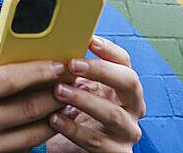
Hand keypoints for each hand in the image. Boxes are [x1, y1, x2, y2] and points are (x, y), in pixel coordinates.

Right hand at [0, 49, 64, 152]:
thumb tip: (3, 54)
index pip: (6, 79)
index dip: (36, 71)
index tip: (57, 64)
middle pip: (25, 107)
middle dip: (55, 92)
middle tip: (72, 81)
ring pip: (32, 132)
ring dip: (56, 114)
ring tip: (69, 99)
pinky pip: (24, 148)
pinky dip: (43, 133)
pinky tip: (52, 120)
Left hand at [47, 36, 145, 151]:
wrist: (71, 150)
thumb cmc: (74, 113)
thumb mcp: (76, 88)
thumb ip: (72, 71)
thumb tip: (49, 45)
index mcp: (123, 86)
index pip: (124, 61)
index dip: (109, 49)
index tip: (89, 39)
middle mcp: (132, 107)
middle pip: (129, 82)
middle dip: (100, 70)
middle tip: (72, 64)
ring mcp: (127, 132)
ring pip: (112, 113)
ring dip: (83, 99)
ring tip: (58, 91)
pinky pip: (96, 141)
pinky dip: (73, 129)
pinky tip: (54, 119)